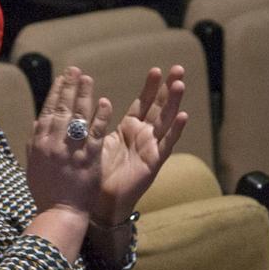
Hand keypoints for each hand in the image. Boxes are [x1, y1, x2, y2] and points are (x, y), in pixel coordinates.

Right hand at [26, 67, 107, 220]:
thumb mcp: (33, 165)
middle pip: (62, 108)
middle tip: (74, 70)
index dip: (54, 93)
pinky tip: (105, 102)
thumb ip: (34, 143)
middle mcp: (54, 142)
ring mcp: (71, 149)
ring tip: (88, 78)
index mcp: (39, 143)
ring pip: (78, 116)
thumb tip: (37, 122)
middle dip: (68, 87)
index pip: (47, 111)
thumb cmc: (46, 192)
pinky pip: (95, 132)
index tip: (61, 79)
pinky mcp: (89, 158)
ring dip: (83, 95)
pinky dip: (100, 117)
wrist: (59, 212)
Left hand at [94, 65, 188, 226]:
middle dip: (168, 88)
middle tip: (178, 68)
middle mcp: (143, 136)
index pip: (143, 103)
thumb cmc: (96, 172)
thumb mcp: (94, 140)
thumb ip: (94, 122)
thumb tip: (85, 100)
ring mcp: (151, 148)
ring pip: (166, 121)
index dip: (151, 87)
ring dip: (174, 103)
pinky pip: (167, 144)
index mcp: (129, 129)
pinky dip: (175, 130)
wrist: (98, 200)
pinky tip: (183, 116)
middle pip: (159, 107)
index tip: (156, 69)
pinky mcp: (153, 162)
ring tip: (180, 84)